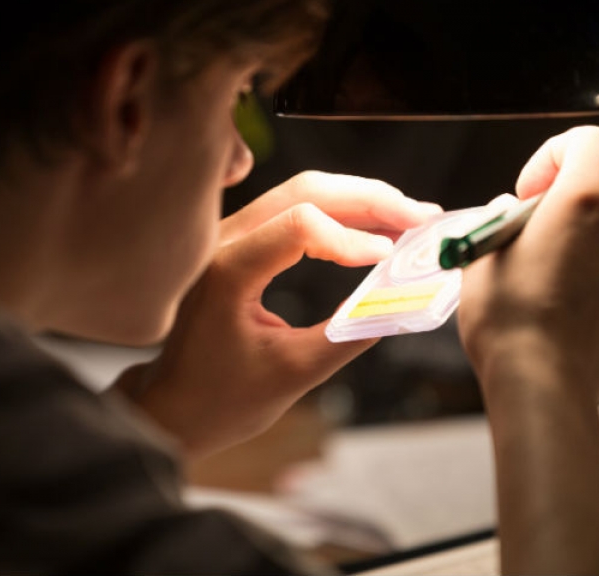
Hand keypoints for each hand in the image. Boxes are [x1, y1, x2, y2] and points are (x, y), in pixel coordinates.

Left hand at [115, 171, 440, 457]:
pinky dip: (338, 213)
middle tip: (423, 216)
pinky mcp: (239, 243)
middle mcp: (223, 242)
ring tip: (410, 218)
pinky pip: (292, 211)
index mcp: (228, 272)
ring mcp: (228, 237)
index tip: (392, 258)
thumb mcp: (295, 373)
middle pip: (306, 190)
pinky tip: (373, 228)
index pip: (301, 225)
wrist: (175, 406)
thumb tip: (404, 300)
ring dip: (359, 200)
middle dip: (371, 199)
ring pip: (301, 192)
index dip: (354, 236)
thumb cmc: (222, 399)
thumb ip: (350, 333)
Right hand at [458, 126, 598, 405]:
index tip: (527, 193)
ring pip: (598, 248)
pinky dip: (584, 294)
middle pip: (589, 203)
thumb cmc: (505, 319)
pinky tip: (553, 320)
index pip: (590, 142)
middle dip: (553, 221)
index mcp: (581, 205)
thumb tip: (512, 217)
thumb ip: (501, 225)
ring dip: (569, 259)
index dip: (554, 156)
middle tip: (516, 255)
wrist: (540, 386)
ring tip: (531, 295)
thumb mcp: (480, 257)